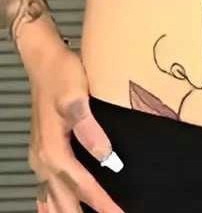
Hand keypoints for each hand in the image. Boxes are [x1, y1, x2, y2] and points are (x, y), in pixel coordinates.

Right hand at [26, 37, 125, 212]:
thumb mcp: (76, 96)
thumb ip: (90, 129)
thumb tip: (106, 157)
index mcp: (54, 150)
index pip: (82, 187)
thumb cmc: (60, 73)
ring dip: (67, 212)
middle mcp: (44, 160)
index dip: (102, 204)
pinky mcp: (42, 151)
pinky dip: (53, 203)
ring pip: (52, 199)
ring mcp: (40, 157)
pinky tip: (56, 207)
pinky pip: (46, 188)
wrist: (43, 58)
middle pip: (65, 202)